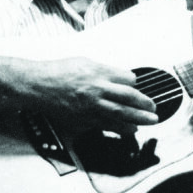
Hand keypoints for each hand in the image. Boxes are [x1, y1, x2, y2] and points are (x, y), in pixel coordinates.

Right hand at [31, 57, 158, 132]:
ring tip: (150, 121)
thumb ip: (102, 70)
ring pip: (121, 114)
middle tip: (154, 108)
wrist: (38, 85)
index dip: (135, 83)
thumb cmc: (57, 72)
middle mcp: (97, 89)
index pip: (127, 80)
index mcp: (98, 73)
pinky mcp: (84, 118)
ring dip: (139, 119)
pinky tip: (130, 130)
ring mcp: (91, 106)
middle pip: (129, 98)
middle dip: (145, 104)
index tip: (137, 86)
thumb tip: (119, 77)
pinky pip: (107, 125)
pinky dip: (121, 129)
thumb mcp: (83, 62)